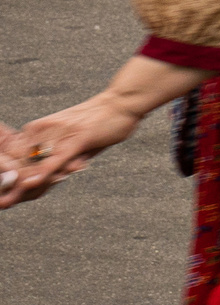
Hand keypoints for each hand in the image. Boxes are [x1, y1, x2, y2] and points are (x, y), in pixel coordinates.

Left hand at [0, 97, 144, 207]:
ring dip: (23, 185)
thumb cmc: (100, 121)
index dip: (11, 177)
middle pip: (23, 164)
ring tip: (10, 201)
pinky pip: (56, 160)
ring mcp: (60, 134)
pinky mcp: (77, 139)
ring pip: (36, 165)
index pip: (16, 157)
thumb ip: (61, 160)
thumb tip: (51, 178)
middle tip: (5, 203)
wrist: (122, 102)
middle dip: (12, 185)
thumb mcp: (73, 140)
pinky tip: (30, 183)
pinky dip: (43, 173)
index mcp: (38, 129)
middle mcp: (44, 130)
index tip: (6, 194)